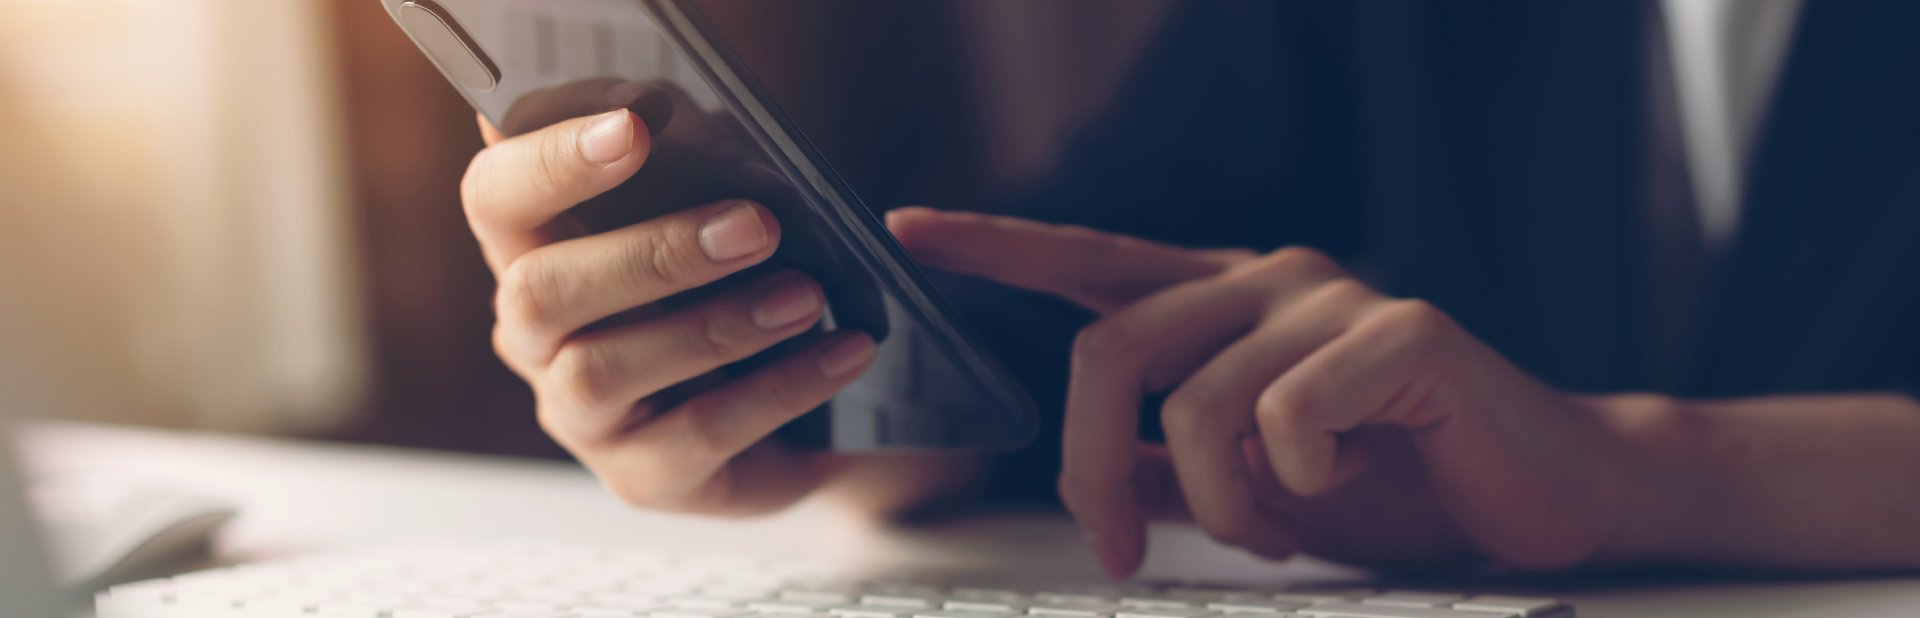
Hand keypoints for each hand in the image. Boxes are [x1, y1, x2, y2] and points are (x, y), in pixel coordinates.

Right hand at [464, 98, 879, 515]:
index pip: (496, 197)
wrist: (805, 399)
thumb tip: (673, 108)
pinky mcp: (642, 476)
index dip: (550, 161)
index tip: (635, 126)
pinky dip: (780, 387)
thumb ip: (692, 160)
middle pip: (541, 291)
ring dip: (716, 325)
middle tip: (756, 225)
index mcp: (533, 249)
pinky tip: (842, 350)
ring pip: (606, 369)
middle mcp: (535, 336)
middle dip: (651, 252)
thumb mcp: (719, 208)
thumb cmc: (739, 279)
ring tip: (806, 295)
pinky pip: (699, 433)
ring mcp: (580, 415)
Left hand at [888, 208, 1632, 573]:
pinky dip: (1299, 483)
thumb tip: (1095, 476)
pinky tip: (1349, 480)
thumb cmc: (1396, 484)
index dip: (997, 245)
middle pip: (1111, 353)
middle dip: (1092, 469)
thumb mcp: (1253, 486)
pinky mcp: (1403, 332)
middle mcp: (1266, 280)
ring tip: (1276, 524)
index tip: (908, 230)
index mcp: (1222, 304)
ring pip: (1196, 403)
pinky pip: (1290, 414)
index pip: (1090, 260)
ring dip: (1220, 502)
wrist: (1539, 498)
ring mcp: (1333, 299)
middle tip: (1121, 550)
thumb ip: (1169, 467)